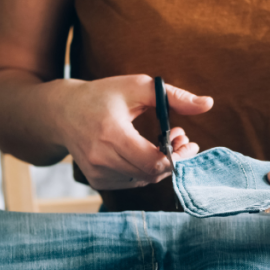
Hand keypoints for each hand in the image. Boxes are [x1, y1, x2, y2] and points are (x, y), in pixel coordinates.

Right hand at [53, 75, 211, 189]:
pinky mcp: (97, 180)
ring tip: (163, 141)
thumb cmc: (103, 96)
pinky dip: (145, 170)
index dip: (177, 157)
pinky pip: (133, 182)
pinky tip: (145, 151)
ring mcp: (97, 172)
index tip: (188, 141)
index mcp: (111, 134)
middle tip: (181, 139)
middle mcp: (101, 157)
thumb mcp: (137, 87)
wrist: (62, 113)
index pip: (154, 162)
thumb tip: (208, 104)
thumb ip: (174, 96)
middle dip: (174, 158)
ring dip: (161, 164)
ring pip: (144, 180)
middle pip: (152, 173)